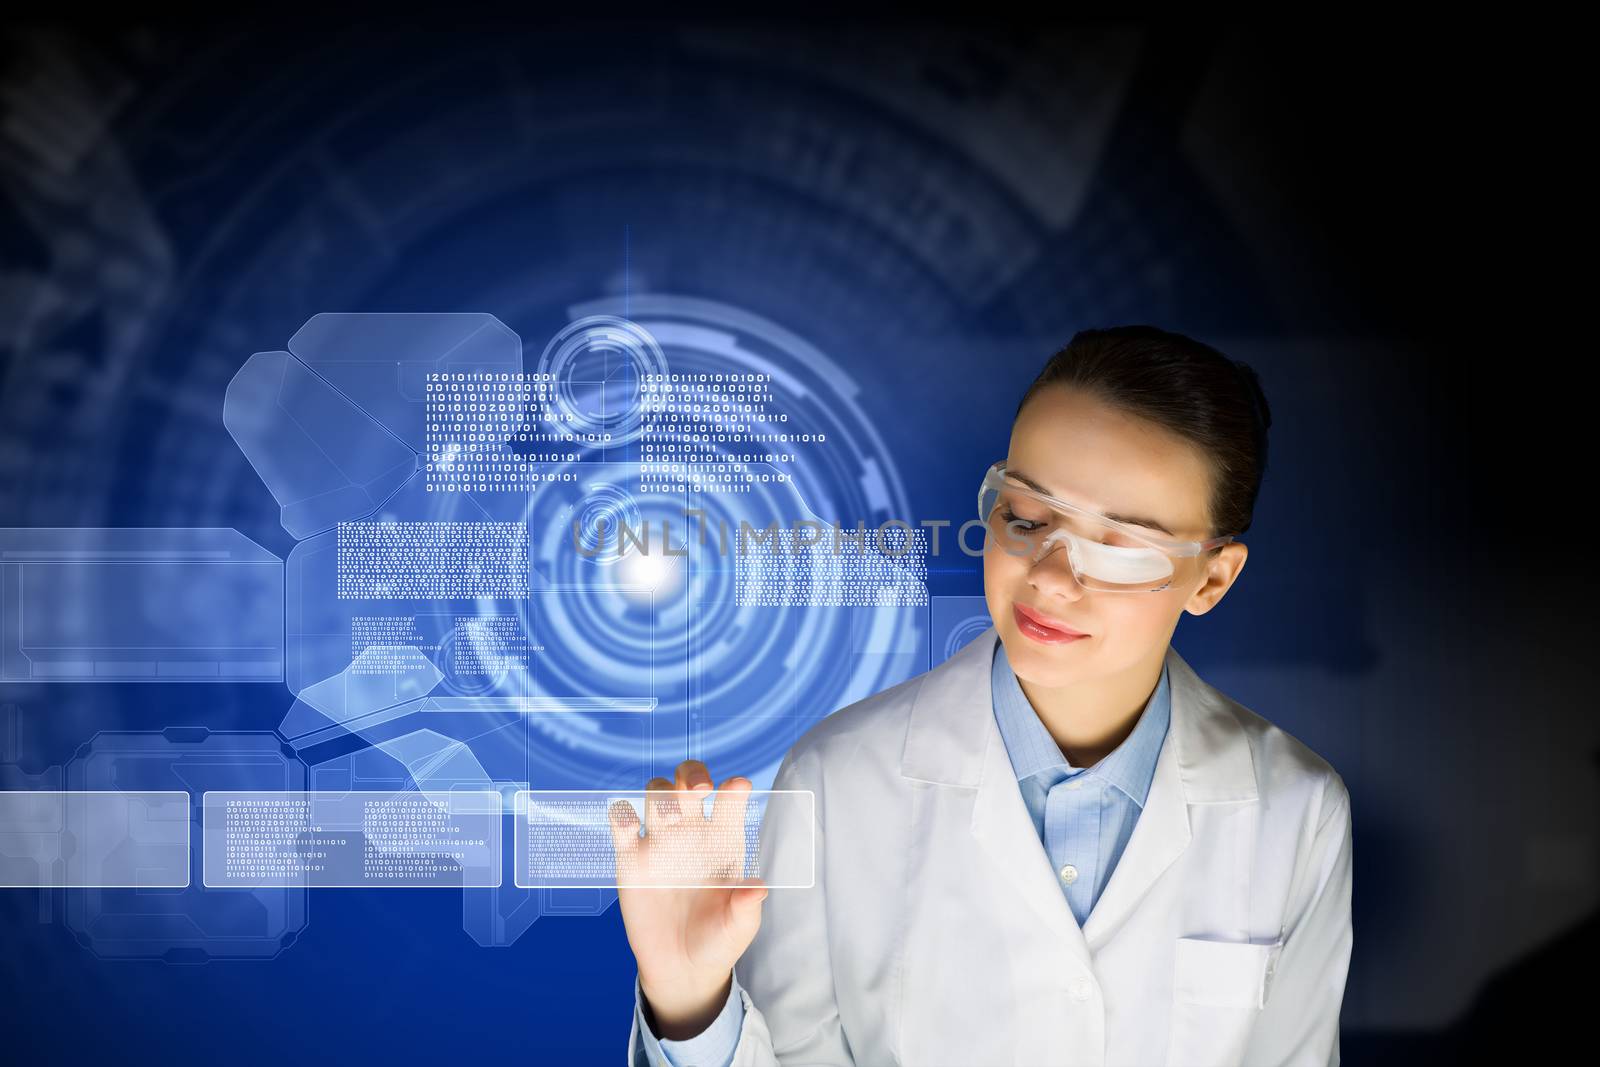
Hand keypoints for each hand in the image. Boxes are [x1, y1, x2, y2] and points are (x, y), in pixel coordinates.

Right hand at [610, 759, 767, 1039]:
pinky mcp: (630, 859)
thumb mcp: (738, 928)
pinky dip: (621, 815)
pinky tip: (629, 828)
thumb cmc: (718, 941)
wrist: (680, 968)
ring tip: (666, 819)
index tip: (737, 789)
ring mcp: (660, 842)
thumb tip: (758, 886)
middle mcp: (692, 832)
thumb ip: (747, 907)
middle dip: (693, 774)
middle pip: (689, 780)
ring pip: (657, 791)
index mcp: (725, 839)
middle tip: (699, 791)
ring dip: (660, 793)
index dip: (734, 786)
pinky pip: (621, 822)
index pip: (731, 797)